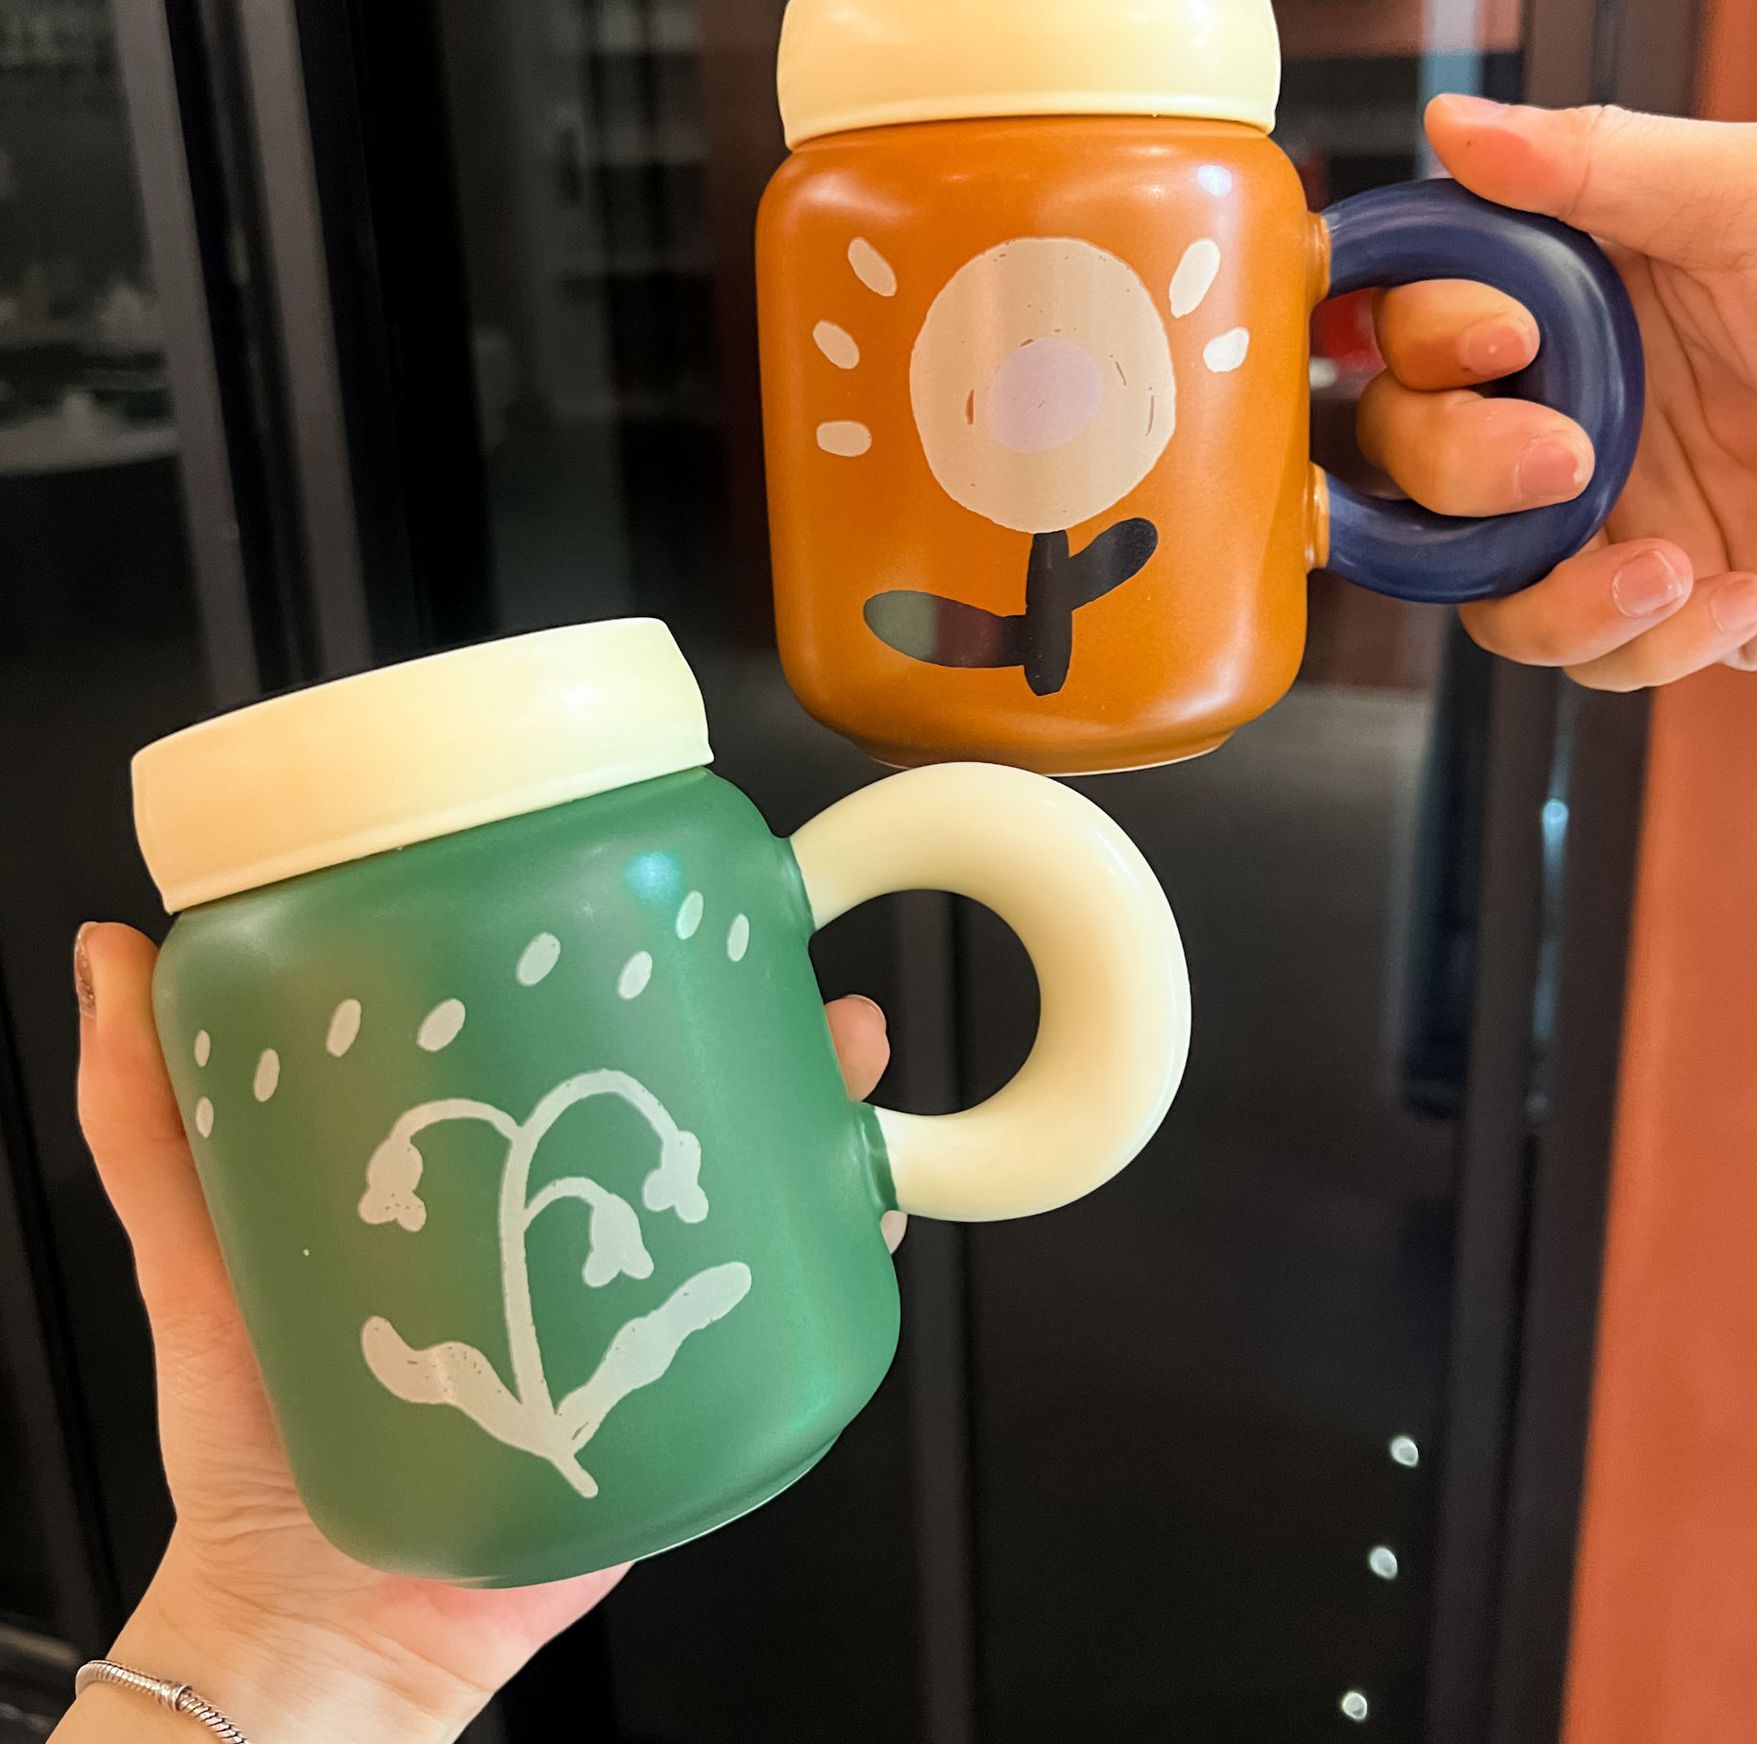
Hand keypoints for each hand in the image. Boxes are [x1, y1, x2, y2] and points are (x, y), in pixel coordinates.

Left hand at [61, 923, 893, 1743]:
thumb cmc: (255, 1449)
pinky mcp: (669, 1403)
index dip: (645, 975)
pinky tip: (854, 1209)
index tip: (679, 912)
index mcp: (483, 1184)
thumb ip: (151, 1124)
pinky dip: (832, 1257)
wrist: (316, 1632)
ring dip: (823, 1129)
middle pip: (695, 1112)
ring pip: (753, 1200)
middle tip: (800, 993)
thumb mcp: (199, 1254)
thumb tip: (113, 958)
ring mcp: (629, 1317)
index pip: (575, 1052)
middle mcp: (569, 1237)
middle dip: (772, 1041)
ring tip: (841, 1077)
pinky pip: (769, 1320)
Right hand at [1361, 95, 1756, 687]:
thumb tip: (1455, 126)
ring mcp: (1610, 516)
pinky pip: (1581, 659)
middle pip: (1412, 457)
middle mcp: (1575, 403)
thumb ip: (1600, 163)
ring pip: (1474, 583)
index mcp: (1582, 293)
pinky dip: (1645, 644)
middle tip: (1571, 462)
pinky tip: (1745, 593)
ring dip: (1547, 593)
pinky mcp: (1663, 608)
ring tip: (1667, 567)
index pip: (1417, 320)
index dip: (1420, 339)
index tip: (1498, 342)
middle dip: (1466, 469)